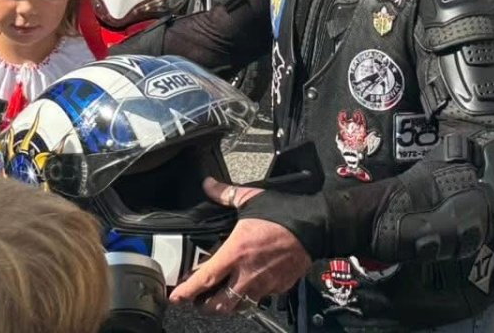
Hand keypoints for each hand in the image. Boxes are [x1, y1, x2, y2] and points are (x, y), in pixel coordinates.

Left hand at [170, 178, 306, 314]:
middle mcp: (248, 273)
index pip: (205, 280)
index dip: (187, 292)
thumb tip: (209, 185)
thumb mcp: (251, 199)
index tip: (176, 298)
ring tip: (222, 297)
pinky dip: (251, 297)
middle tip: (200, 299)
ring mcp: (265, 284)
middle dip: (206, 305)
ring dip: (227, 305)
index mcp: (236, 252)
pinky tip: (249, 286)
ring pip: (239, 307)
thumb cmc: (286, 214)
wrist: (317, 225)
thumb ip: (226, 194)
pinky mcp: (279, 287)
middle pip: (219, 305)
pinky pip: (260, 299)